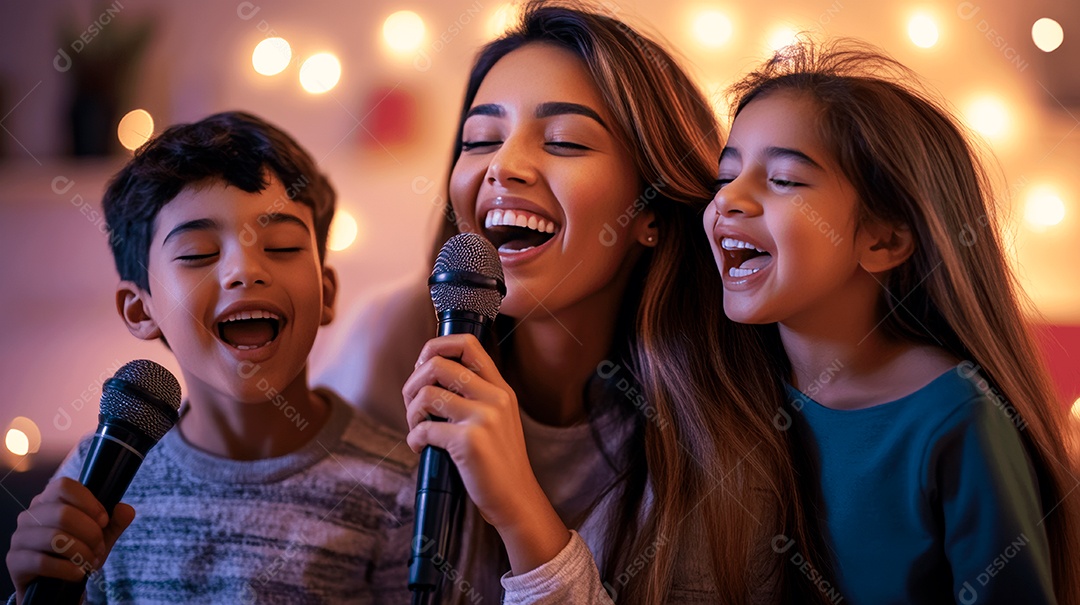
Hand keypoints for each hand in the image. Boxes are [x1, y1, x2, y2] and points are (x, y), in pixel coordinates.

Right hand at [6, 477, 134, 602]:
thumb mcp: (101, 536)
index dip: (89, 502)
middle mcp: (29, 515)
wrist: (58, 584)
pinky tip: (79, 573)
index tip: (104, 521)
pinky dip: (68, 569)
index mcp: (49, 500)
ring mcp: (20, 537)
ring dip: (81, 552)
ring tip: (91, 561)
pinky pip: (42, 562)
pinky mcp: (15, 561)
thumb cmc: (78, 552)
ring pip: (54, 537)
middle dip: (90, 533)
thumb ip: (116, 521)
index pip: (64, 486)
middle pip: (63, 513)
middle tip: (99, 548)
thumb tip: (126, 510)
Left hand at [402, 334, 569, 573]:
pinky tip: (420, 448)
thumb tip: (430, 377)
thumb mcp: (498, 420)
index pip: (468, 344)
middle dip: (412, 383)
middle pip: (437, 364)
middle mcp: (494, 397)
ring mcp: (483, 418)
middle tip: (412, 405)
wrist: (517, 500)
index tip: (423, 368)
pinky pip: (424, 428)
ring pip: (426, 394)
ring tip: (416, 427)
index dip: (435, 347)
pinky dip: (414, 438)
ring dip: (411, 412)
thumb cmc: (498, 463)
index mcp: (500, 389)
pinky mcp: (469, 442)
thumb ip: (476, 396)